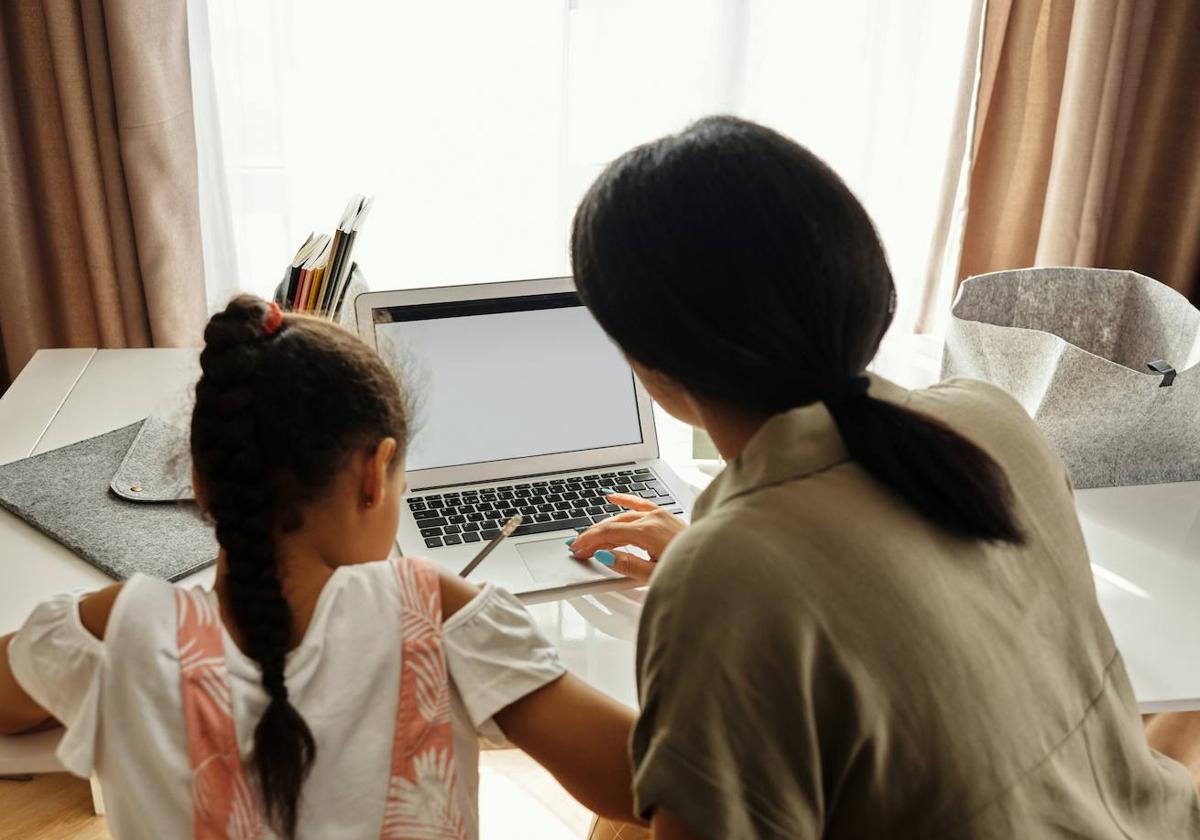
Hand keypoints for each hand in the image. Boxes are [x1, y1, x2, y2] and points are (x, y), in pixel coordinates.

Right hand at [567, 491, 686, 582]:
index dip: (589, 541)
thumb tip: (604, 555)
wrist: (715, 565)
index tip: (576, 549)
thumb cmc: (689, 570)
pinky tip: (611, 497)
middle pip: (613, 523)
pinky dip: (624, 500)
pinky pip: (640, 503)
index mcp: (648, 532)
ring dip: (605, 525)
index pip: (608, 533)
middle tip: (578, 548)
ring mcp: (660, 515)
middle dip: (593, 535)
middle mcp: (653, 519)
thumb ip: (627, 565)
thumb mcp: (654, 576)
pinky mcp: (665, 516)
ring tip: (590, 536)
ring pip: (624, 515)